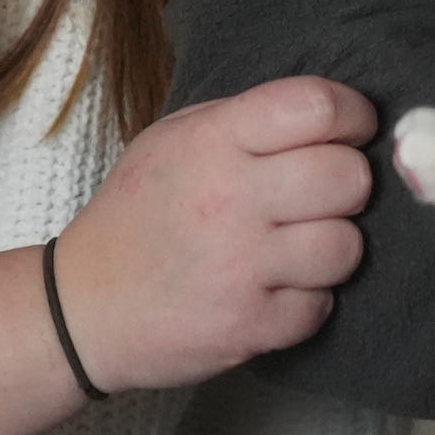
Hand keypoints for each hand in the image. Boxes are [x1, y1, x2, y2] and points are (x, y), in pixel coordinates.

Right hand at [51, 75, 374, 391]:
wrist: (81, 307)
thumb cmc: (138, 212)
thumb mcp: (175, 138)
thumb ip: (247, 120)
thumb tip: (329, 115)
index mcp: (214, 140)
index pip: (317, 107)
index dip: (353, 115)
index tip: (353, 130)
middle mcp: (231, 198)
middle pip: (348, 177)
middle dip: (349, 183)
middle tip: (325, 194)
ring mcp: (240, 267)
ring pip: (346, 246)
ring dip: (333, 246)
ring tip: (302, 244)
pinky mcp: (246, 327)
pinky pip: (321, 306)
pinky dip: (308, 301)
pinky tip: (279, 288)